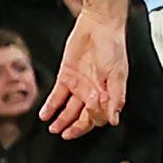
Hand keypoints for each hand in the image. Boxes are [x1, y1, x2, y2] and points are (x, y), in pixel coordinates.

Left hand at [42, 10, 127, 139]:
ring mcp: (79, 85)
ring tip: (53, 128)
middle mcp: (94, 92)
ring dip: (61, 120)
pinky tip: (45, 114)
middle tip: (65, 134)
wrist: (98, 27)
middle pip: (83, 116)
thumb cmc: (113, 48)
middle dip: (75, 127)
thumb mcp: (117, 74)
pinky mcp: (66, 77)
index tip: (89, 119)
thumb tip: (114, 119)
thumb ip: (116, 97)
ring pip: (69, 109)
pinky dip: (50, 106)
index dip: (93, 120)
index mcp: (109, 93)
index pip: (99, 115)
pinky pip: (57, 96)